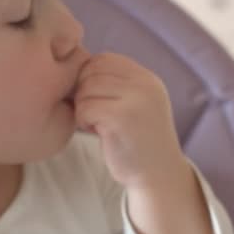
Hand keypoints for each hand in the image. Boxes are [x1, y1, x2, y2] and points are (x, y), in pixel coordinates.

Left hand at [74, 52, 214, 233]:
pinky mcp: (123, 117)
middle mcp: (145, 84)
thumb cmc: (138, 140)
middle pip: (92, 71)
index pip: (104, 58)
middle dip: (83, 91)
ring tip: (95, 122)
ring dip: (82, 106)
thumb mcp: (135, 103)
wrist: (158, 175)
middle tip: (92, 113)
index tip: (93, 99)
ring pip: (86, 88)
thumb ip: (116, 84)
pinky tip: (96, 131)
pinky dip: (83, 120)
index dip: (89, 77)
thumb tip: (75, 66)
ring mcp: (136, 99)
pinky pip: (86, 107)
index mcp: (146, 78)